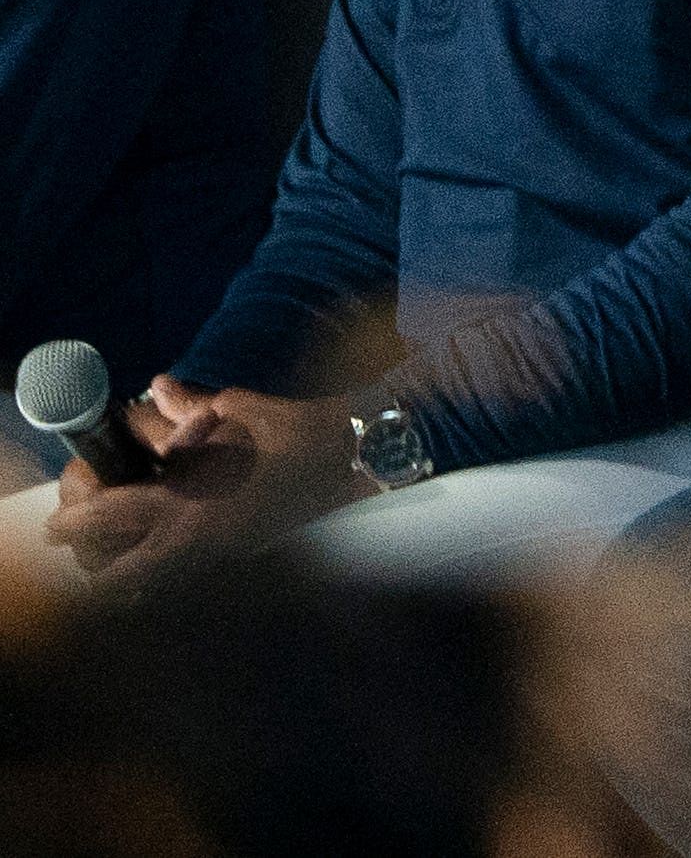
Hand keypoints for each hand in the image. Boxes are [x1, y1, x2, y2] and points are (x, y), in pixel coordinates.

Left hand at [43, 378, 373, 589]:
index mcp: (188, 501)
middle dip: (93, 564)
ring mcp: (218, 555)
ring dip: (125, 572)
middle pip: (118, 580)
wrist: (350, 458)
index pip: (107, 518)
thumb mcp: (235, 409)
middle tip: (84, 541)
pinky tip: (162, 545)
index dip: (70, 522)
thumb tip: (157, 387)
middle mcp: (196, 539)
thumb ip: (187, 405)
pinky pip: (180, 578)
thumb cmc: (294, 431)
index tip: (54, 524)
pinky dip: (159, 572)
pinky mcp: (239, 557)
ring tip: (117, 548)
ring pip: (148, 588)